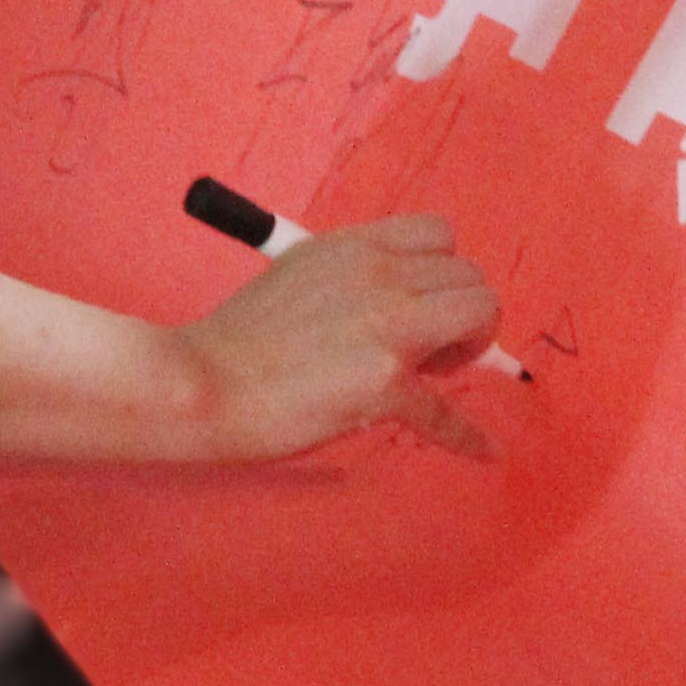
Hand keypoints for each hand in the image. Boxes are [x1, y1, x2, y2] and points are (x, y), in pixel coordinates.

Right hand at [173, 213, 503, 460]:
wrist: (201, 384)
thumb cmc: (239, 338)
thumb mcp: (299, 274)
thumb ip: (351, 278)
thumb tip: (396, 303)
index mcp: (355, 247)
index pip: (440, 234)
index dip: (440, 272)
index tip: (417, 304)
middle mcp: (379, 275)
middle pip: (470, 277)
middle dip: (459, 314)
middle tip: (423, 350)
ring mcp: (385, 327)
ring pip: (480, 314)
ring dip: (468, 347)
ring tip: (428, 375)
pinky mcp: (383, 385)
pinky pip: (446, 413)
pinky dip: (468, 437)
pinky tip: (484, 451)